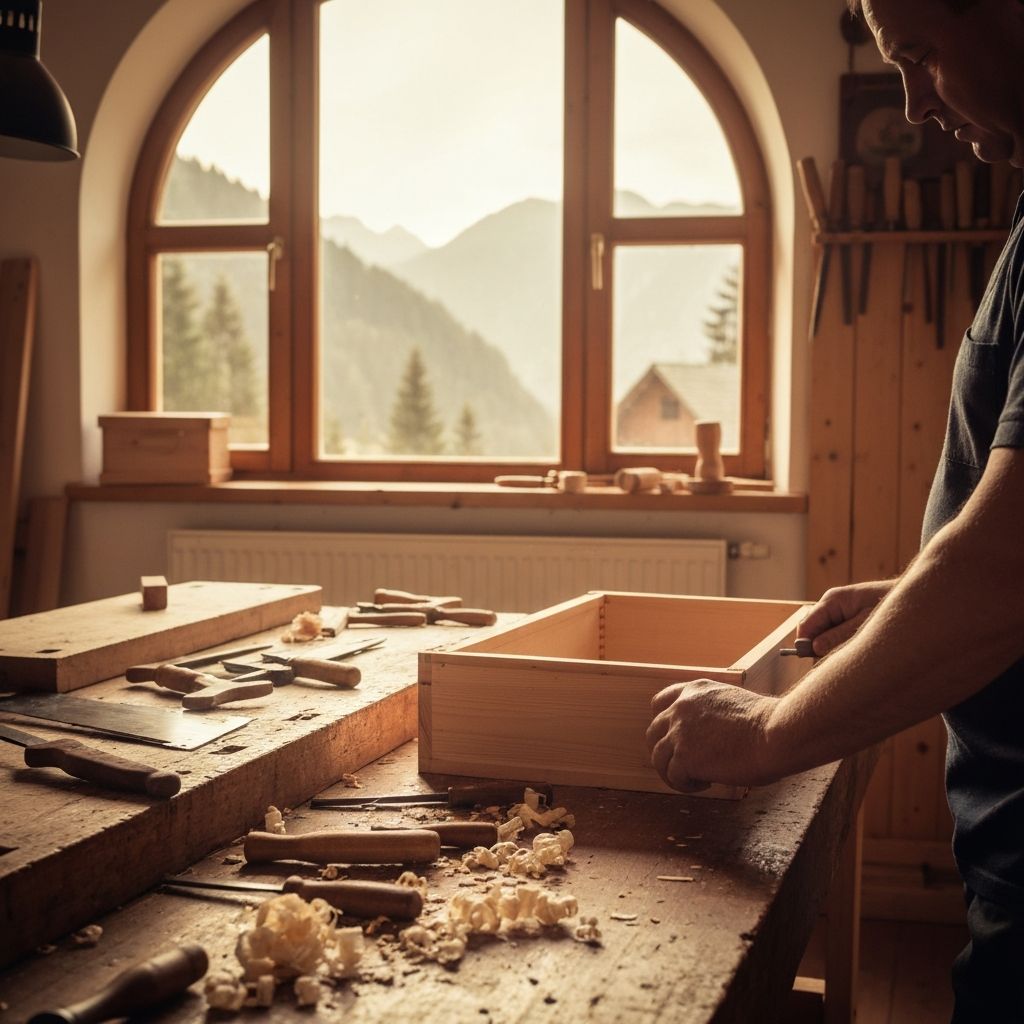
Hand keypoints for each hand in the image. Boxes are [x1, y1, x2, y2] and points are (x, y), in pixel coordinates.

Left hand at [646, 679, 777, 791]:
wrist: (776, 733)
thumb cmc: (767, 722)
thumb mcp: (732, 702)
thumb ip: (712, 712)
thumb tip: (708, 734)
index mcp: (694, 690)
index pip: (660, 703)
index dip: (663, 723)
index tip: (673, 737)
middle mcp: (681, 707)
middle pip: (653, 732)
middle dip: (664, 750)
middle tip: (683, 764)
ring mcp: (680, 732)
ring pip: (658, 758)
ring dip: (674, 772)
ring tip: (695, 780)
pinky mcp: (685, 757)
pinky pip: (673, 776)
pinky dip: (686, 785)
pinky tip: (706, 784)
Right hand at [798, 579, 894, 656]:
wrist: (919, 597)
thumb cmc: (893, 607)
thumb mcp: (865, 624)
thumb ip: (839, 636)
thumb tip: (814, 648)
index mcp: (833, 600)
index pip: (806, 625)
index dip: (805, 645)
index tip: (815, 662)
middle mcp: (832, 604)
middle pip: (813, 631)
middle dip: (820, 648)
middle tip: (839, 661)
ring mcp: (841, 610)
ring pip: (824, 635)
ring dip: (833, 647)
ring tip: (855, 654)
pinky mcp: (850, 617)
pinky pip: (837, 634)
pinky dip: (842, 644)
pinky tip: (858, 649)